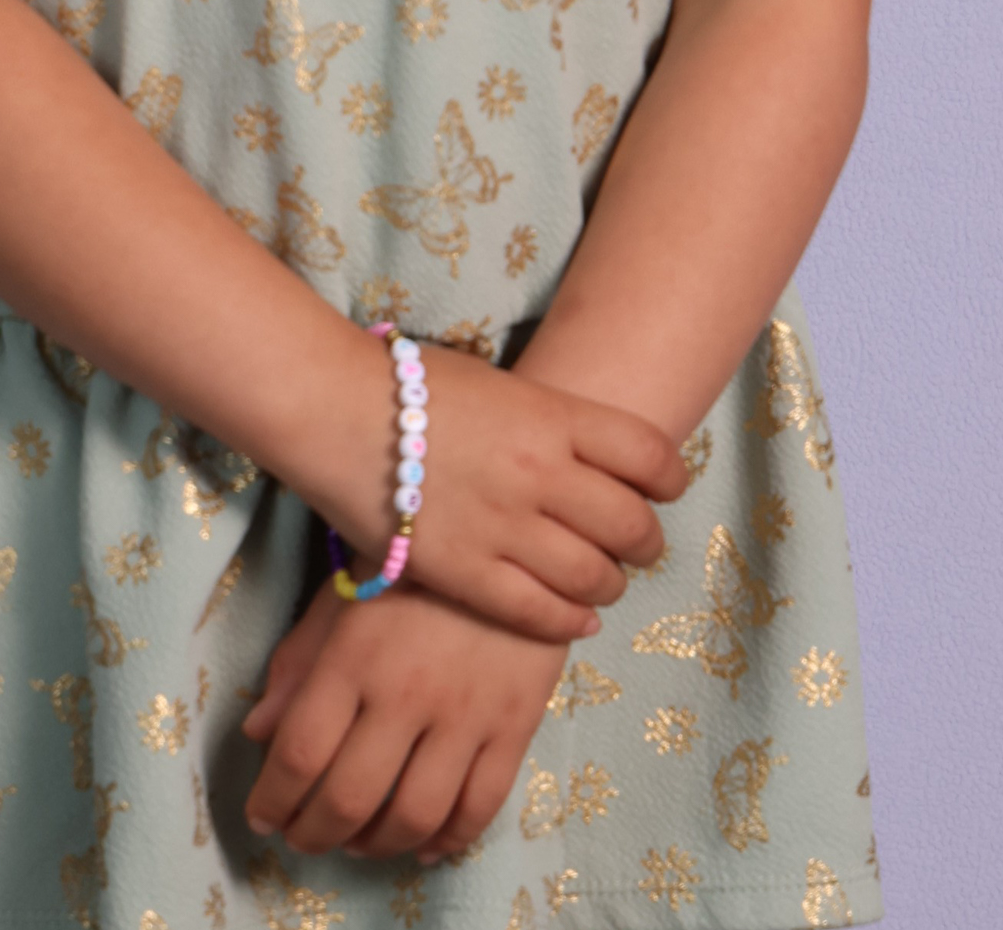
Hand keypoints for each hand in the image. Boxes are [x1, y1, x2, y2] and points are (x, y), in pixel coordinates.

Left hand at [241, 580, 566, 859]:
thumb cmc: (413, 562)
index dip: (272, 799)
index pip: (300, 753)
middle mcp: (406, 692)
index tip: (262, 816)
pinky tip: (423, 844)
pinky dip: (447, 842)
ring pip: (414, 816)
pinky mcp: (516, 724)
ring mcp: (466, 713)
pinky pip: (480, 807)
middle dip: (314, 834)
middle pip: (349, 798)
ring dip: (375, 846)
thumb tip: (257, 732)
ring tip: (356, 842)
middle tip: (302, 838)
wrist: (512, 533)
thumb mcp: (344, 594)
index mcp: (354, 655)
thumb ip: (298, 662)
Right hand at [307, 338, 686, 643]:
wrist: (334, 409)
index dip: (668, 479)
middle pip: (630, 522)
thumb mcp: (493, 382)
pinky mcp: (468, 573)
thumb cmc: (406, 384)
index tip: (664, 490)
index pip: (648, 454)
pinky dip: (569, 620)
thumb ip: (542, 418)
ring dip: (609, 584)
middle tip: (639, 546)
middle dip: (645, 541)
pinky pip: (539, 612)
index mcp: (552, 414)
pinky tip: (576, 619)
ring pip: (593, 574)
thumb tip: (576, 448)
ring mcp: (506, 526)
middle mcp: (541, 472)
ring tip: (604, 584)